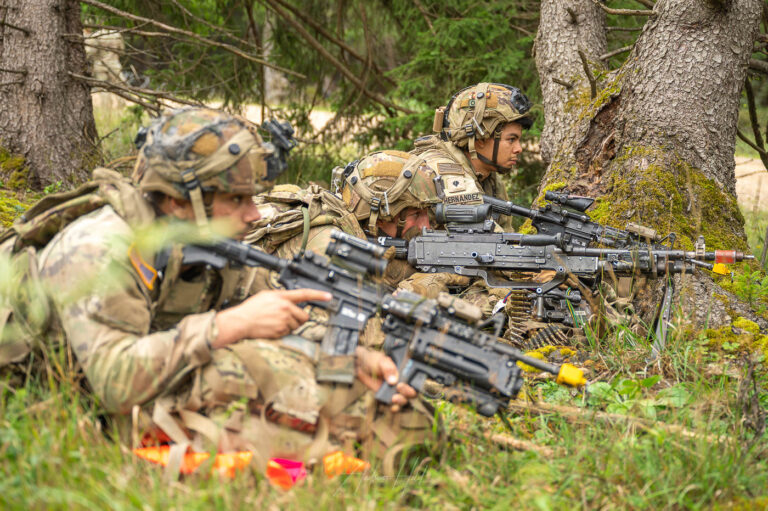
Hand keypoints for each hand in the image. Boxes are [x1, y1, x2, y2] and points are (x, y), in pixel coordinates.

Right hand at [212, 289, 331, 347]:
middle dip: (299, 318)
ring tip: (276, 322)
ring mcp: (284, 321)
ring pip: (297, 326)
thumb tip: (290, 299)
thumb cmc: (251, 309)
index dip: (318, 295)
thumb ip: (281, 296)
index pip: (304, 294)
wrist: (241, 321)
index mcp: (282, 297)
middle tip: (288, 318)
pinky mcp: (281, 331)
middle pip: (304, 316)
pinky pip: (289, 333)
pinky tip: (273, 327)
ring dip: (291, 326)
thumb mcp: (266, 295)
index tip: (328, 296)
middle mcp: (285, 308)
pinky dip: (284, 332)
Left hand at [354, 346, 416, 412]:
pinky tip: (392, 407)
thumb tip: (394, 380)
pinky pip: (394, 406)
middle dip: (407, 392)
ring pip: (404, 400)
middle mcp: (402, 381)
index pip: (415, 379)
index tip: (402, 383)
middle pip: (412, 392)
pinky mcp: (387, 397)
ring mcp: (395, 390)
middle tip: (399, 388)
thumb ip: (388, 368)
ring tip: (394, 398)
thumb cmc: (373, 360)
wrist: (360, 366)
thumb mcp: (381, 361)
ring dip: (401, 401)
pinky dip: (394, 408)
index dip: (413, 384)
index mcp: (404, 371)